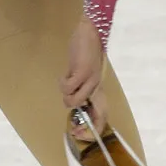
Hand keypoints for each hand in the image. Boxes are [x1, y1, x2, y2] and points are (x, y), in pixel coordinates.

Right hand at [60, 19, 106, 137]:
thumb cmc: (86, 50)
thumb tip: (71, 100)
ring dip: (65, 94)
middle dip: (80, 122)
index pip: (103, 113)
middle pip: (95, 114)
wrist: (90, 31)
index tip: (82, 134)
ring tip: (66, 81)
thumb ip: (81, 85)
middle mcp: (97, 87)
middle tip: (71, 117)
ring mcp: (91, 80)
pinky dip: (62, 82)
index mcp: (98, 87)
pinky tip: (65, 73)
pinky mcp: (82, 72)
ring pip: (73, 101)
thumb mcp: (85, 72)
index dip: (95, 127)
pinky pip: (67, 87)